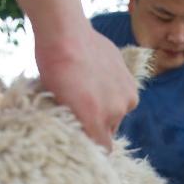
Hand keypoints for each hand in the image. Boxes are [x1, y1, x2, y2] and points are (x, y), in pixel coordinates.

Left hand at [36, 28, 138, 150]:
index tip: (85, 140)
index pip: (104, 149)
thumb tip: (80, 132)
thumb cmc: (53, 68)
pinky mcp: (131, 80)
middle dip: (98, 122)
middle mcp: (115, 112)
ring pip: (118, 111)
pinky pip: (124, 95)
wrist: (65, 34)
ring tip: (91, 89)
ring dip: (108, 106)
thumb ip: (75, 122)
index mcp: (95, 121)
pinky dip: (115, 91)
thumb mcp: (57, 103)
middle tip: (82, 107)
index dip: (94, 146)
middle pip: (110, 129)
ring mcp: (126, 95)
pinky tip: (99, 78)